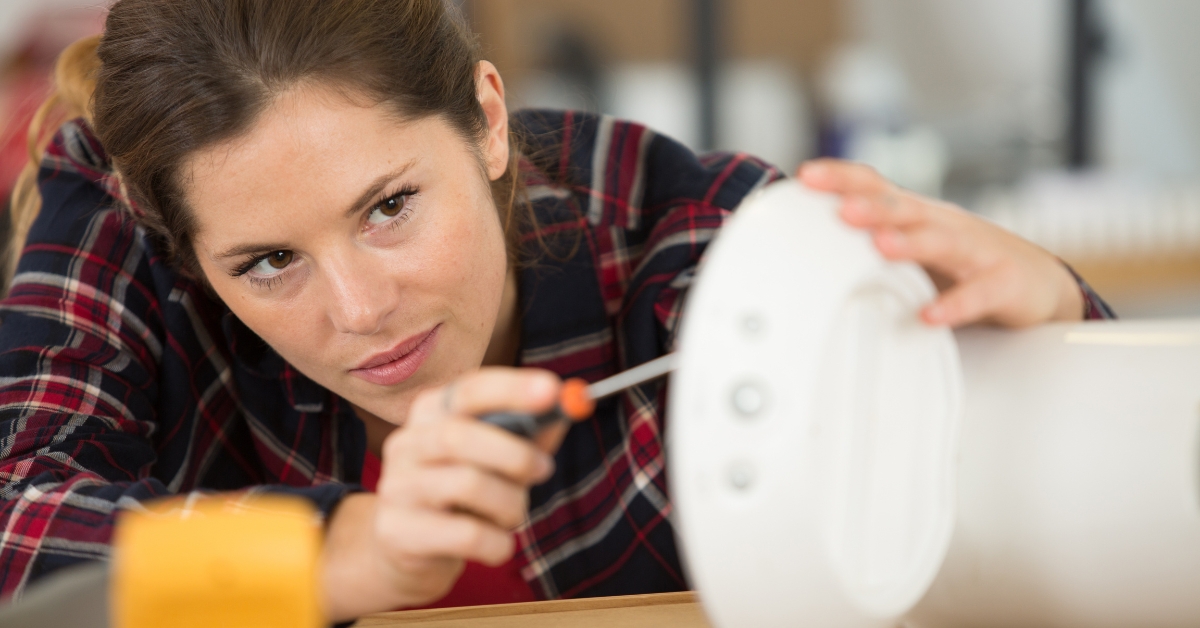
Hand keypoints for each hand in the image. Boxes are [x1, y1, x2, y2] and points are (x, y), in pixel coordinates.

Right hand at [319, 368, 560, 620]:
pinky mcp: (398, 532)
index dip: (511, 389)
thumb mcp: (496, 458)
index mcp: (431, 413)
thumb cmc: (462, 495)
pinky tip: (497, 545)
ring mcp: (397, 487)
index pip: (468, 390)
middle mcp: (406, 443)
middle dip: (515, 454)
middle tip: (545, 469)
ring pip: (466, 485)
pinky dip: (498, 543)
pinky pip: (465, 535)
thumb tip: (566, 409)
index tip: (552, 391)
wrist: (409, 551)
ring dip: (510, 503)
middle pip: (459, 436)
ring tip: (514, 515)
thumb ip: (529, 432)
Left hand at [798, 159, 1083, 327]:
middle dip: (873, 207)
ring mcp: (976, 250)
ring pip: (942, 241)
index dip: (843, 177)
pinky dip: (955, 305)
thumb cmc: (962, 261)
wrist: (1036, 281)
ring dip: (911, 243)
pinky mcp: (1004, 283)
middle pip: (906, 208)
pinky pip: (978, 294)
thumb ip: (868, 241)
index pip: (877, 185)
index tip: (806, 176)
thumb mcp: (912, 244)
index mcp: (916, 213)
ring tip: (882, 247)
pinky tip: (931, 315)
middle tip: (841, 210)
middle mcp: (943, 223)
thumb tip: (804, 244)